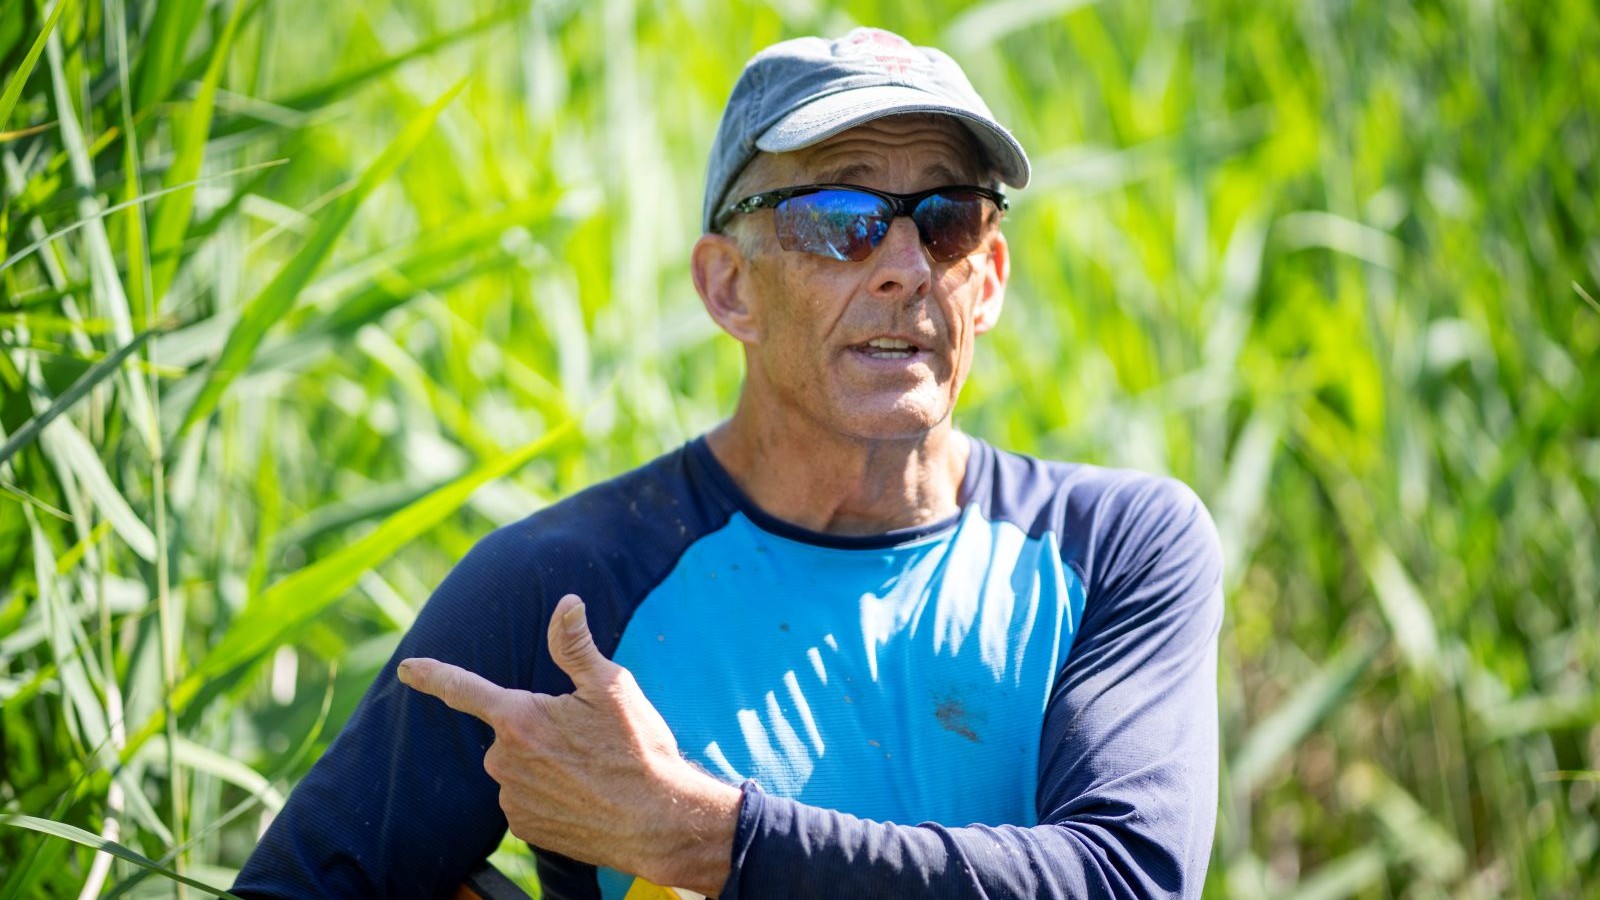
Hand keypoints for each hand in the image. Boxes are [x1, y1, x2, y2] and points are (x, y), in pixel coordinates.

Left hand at [397, 593, 741, 894]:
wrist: (656, 819)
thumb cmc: (637, 749)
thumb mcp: (612, 687)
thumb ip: (576, 645)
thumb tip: (566, 603)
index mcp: (520, 717)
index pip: (464, 689)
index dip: (433, 675)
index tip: (407, 668)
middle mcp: (505, 760)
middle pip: (509, 731)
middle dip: (537, 728)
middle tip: (585, 739)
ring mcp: (512, 797)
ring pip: (517, 766)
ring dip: (543, 763)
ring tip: (589, 770)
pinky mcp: (524, 826)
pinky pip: (525, 799)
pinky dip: (547, 794)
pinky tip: (581, 795)